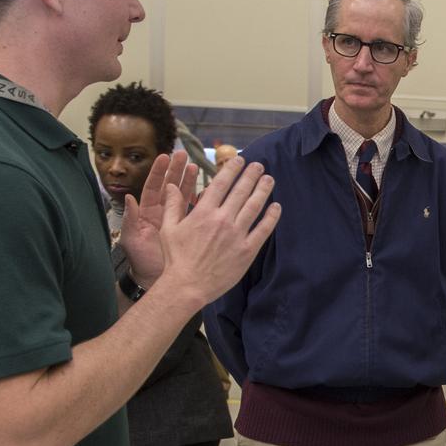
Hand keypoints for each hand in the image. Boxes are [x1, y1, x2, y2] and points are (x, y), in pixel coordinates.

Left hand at [119, 151, 197, 283]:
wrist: (153, 279)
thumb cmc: (141, 261)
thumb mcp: (132, 239)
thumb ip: (129, 219)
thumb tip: (128, 197)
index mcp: (147, 212)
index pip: (153, 186)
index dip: (159, 172)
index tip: (166, 157)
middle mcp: (161, 213)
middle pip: (170, 186)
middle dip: (176, 170)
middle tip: (184, 155)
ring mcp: (175, 220)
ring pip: (183, 196)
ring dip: (189, 181)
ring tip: (197, 167)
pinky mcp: (187, 228)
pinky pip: (194, 211)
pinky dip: (201, 201)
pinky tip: (208, 191)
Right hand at [156, 156, 280, 307]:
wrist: (188, 286)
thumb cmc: (176, 259)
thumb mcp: (168, 229)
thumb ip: (173, 205)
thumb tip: (171, 185)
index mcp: (203, 212)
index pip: (221, 183)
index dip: (232, 169)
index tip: (239, 160)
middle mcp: (222, 220)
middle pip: (241, 191)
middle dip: (251, 175)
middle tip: (259, 165)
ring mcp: (237, 235)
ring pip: (254, 206)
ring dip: (263, 190)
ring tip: (269, 179)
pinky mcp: (247, 251)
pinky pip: (263, 230)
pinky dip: (271, 217)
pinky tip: (276, 206)